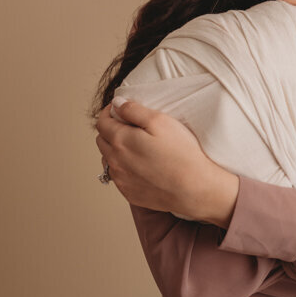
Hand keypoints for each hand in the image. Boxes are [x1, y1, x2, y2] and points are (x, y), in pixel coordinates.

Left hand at [94, 98, 238, 227]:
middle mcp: (115, 161)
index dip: (109, 112)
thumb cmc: (181, 153)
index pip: (102, 122)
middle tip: (128, 126)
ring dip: (115, 150)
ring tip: (134, 146)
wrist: (193, 188)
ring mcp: (121, 179)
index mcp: (120, 140)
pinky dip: (123, 167)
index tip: (119, 108)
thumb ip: (134, 110)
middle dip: (110, 130)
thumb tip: (117, 104)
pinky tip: (141, 165)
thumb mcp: (160, 121)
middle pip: (102, 141)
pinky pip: (118, 176)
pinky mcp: (129, 192)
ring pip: (107, 159)